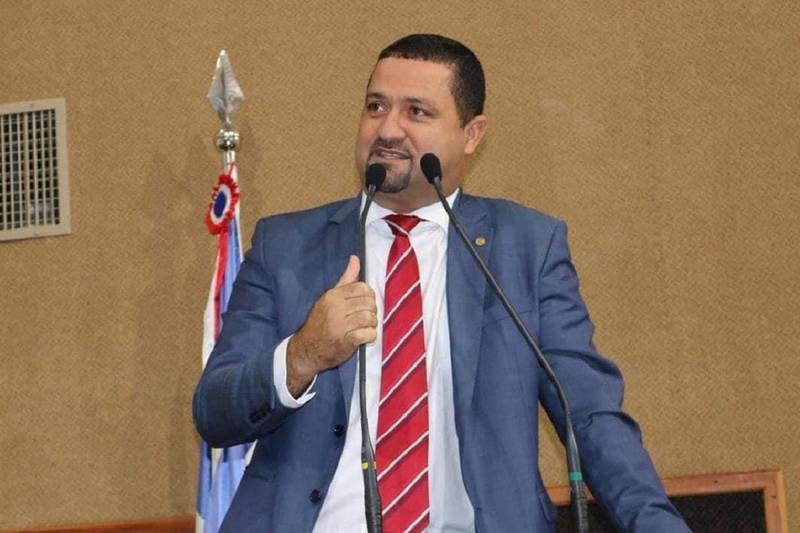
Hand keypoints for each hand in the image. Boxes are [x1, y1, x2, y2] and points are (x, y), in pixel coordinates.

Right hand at [286, 255, 376, 395]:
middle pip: (368, 303)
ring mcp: (340, 326)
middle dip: (371, 310)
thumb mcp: (330, 298)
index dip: (368, 296)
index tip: (365, 303)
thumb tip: (355, 258)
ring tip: (365, 326)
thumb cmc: (321, 321)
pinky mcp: (345, 342)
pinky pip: (368, 334)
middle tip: (366, 316)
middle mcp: (335, 309)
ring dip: (372, 323)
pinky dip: (370, 335)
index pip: (361, 288)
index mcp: (333, 296)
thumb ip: (346, 279)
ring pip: (370, 318)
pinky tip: (364, 336)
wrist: (307, 349)